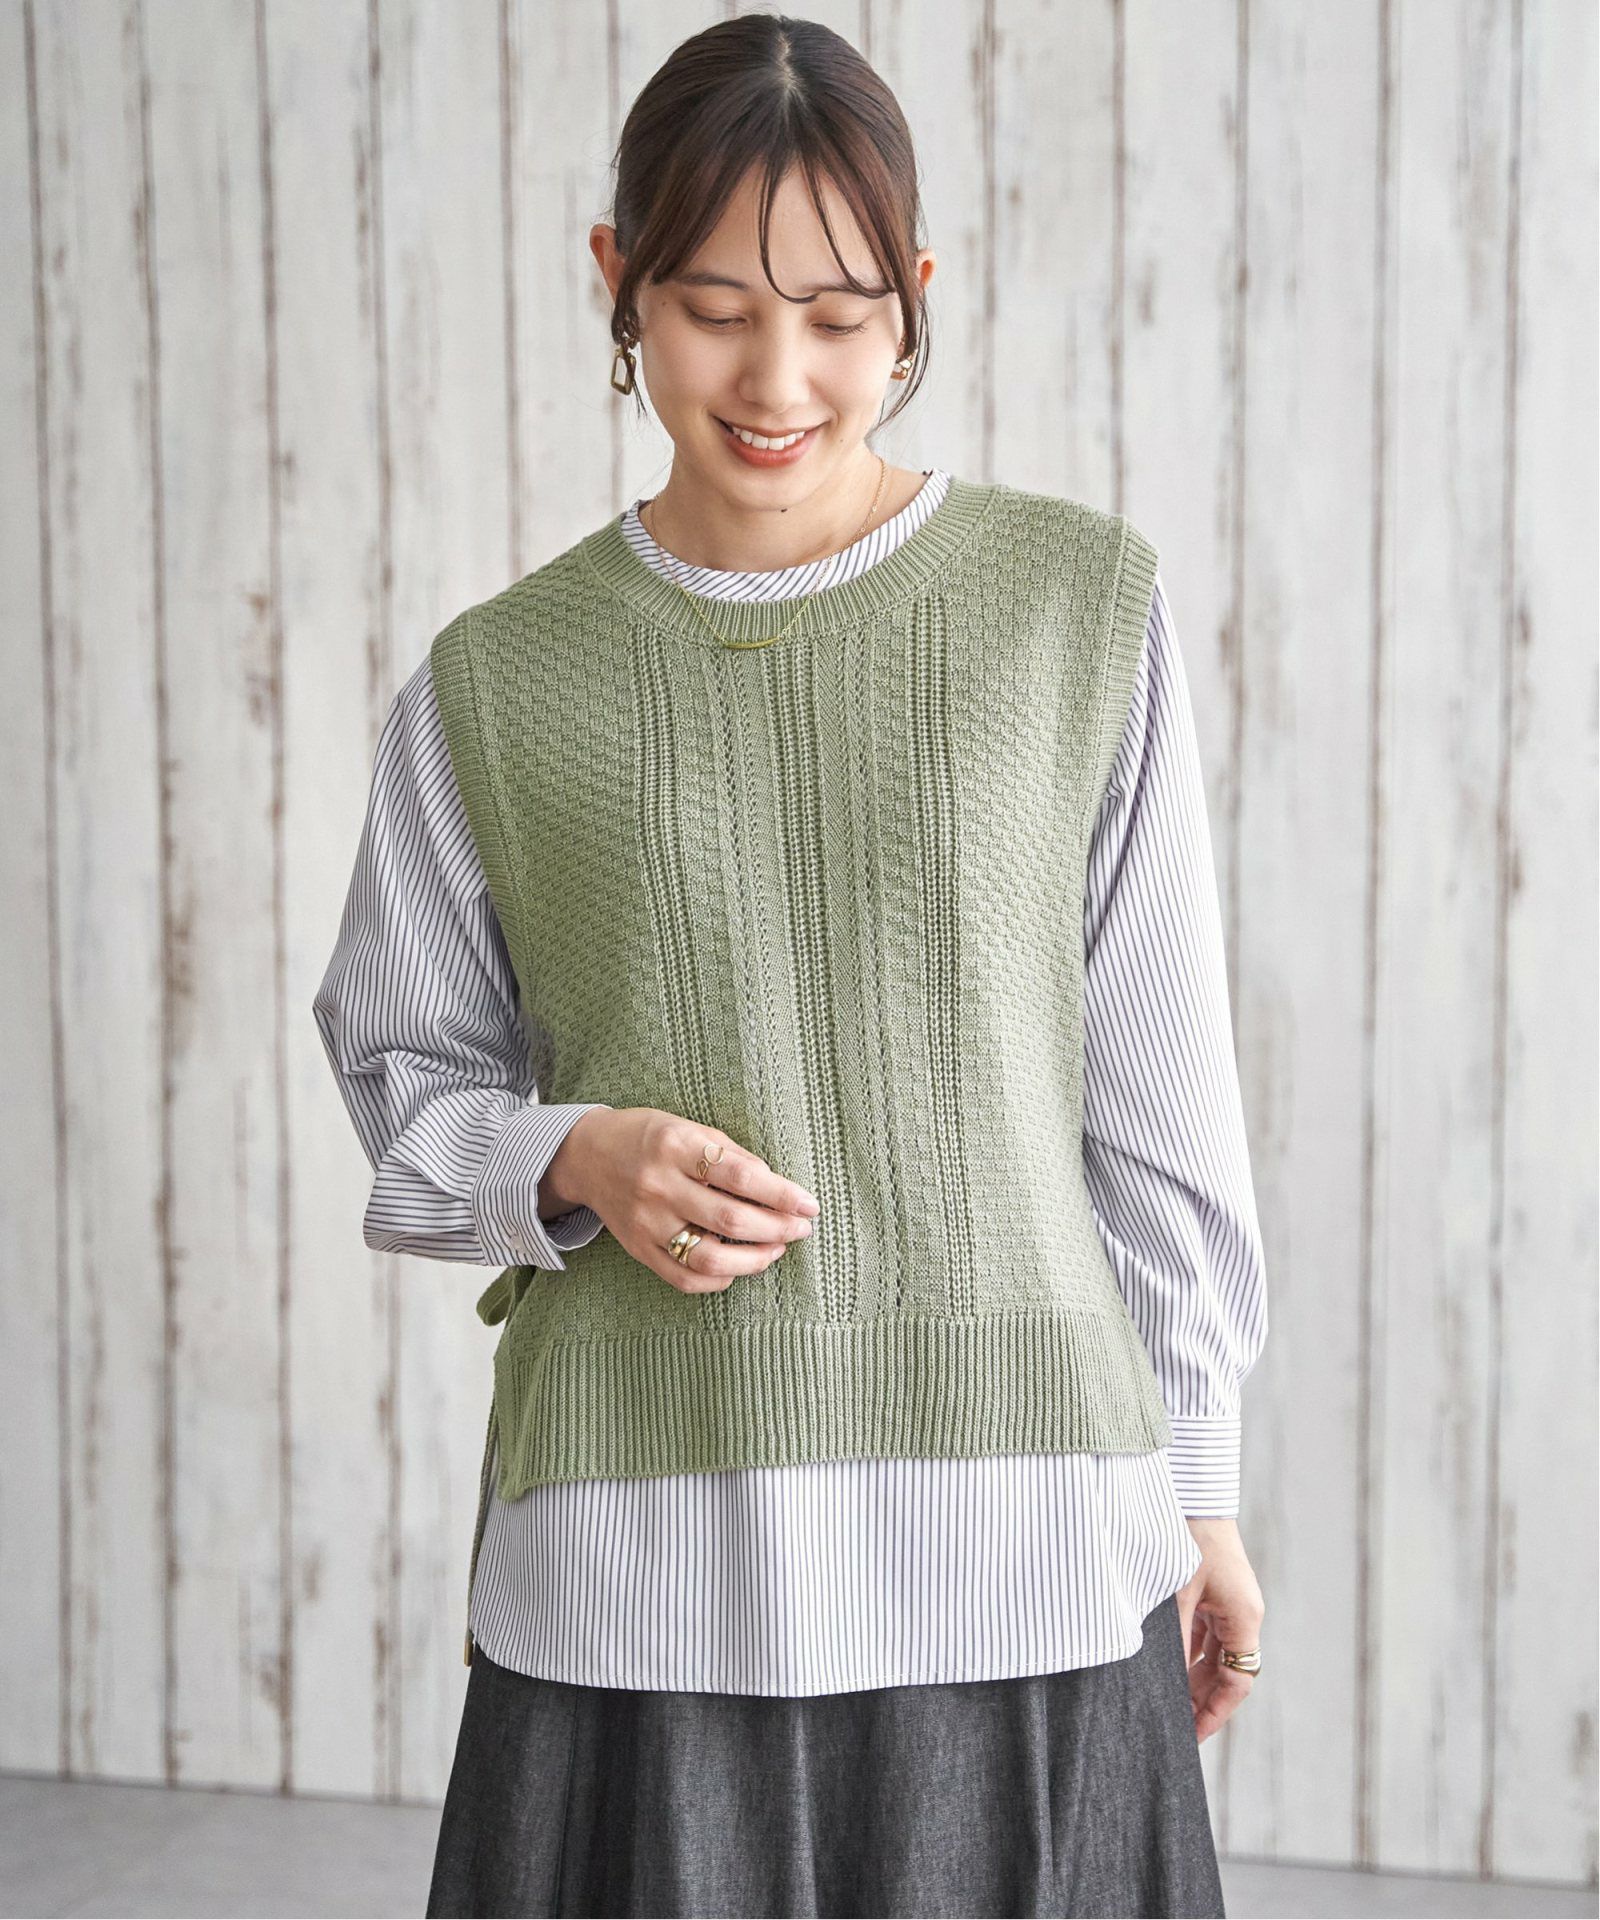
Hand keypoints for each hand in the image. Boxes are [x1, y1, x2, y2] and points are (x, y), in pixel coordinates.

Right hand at [546, 1108, 819, 1294]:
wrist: (588, 1156)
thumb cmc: (650, 1137)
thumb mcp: (690, 1128)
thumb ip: (732, 1155)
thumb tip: (777, 1187)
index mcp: (676, 1146)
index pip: (741, 1175)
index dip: (781, 1194)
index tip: (809, 1205)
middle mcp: (659, 1185)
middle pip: (730, 1219)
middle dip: (777, 1228)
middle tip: (801, 1229)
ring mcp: (646, 1222)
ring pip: (709, 1257)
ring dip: (754, 1260)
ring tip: (776, 1250)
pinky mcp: (638, 1248)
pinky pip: (684, 1278)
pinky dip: (719, 1278)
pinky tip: (738, 1267)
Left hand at [1175, 1517, 1264, 1741]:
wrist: (1194, 1492)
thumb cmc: (1189, 1537)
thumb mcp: (1178, 1594)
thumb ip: (1174, 1639)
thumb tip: (1161, 1681)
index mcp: (1244, 1617)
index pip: (1236, 1681)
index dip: (1215, 1712)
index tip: (1191, 1735)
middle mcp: (1242, 1614)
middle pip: (1227, 1672)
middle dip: (1201, 1700)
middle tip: (1173, 1726)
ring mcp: (1229, 1603)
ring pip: (1214, 1654)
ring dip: (1193, 1678)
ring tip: (1166, 1705)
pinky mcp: (1214, 1592)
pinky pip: (1204, 1633)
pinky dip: (1187, 1652)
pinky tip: (1165, 1667)